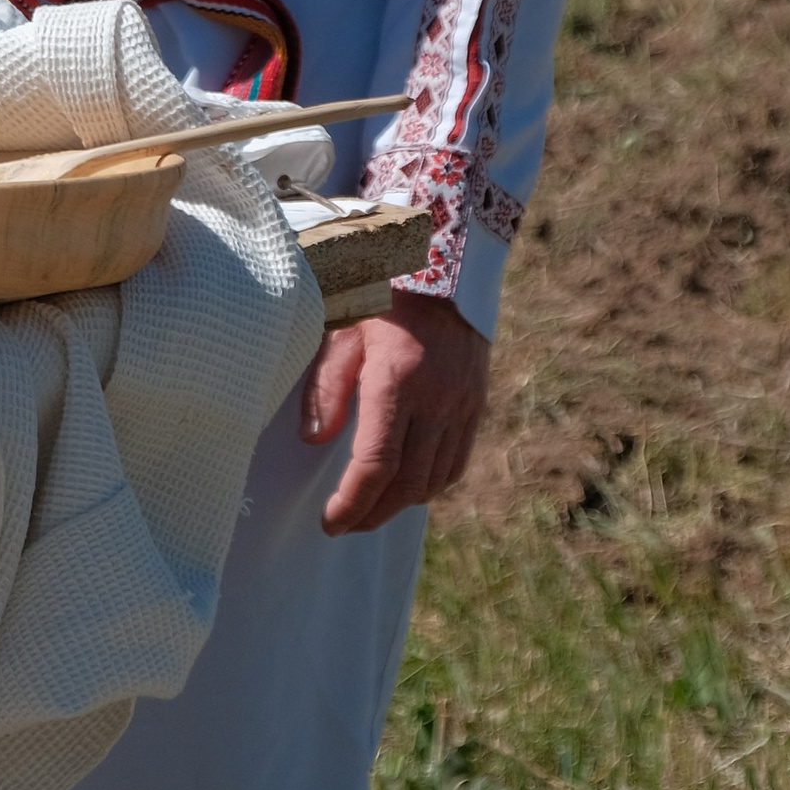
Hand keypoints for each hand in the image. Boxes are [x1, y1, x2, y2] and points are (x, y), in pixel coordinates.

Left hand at [300, 290, 490, 534]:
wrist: (443, 266)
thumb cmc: (379, 294)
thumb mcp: (340, 329)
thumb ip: (325, 386)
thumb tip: (312, 441)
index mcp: (398, 379)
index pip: (377, 463)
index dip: (353, 502)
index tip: (330, 522)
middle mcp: (438, 399)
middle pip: (408, 483)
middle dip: (372, 513)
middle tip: (343, 524)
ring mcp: (463, 405)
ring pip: (435, 480)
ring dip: (400, 504)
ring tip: (368, 509)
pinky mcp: (476, 406)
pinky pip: (456, 463)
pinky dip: (430, 485)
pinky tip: (405, 486)